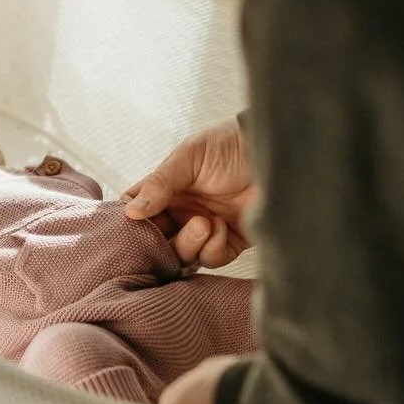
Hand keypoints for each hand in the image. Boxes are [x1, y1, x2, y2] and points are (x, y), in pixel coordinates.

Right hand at [122, 115, 255, 266]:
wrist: (274, 153)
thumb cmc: (228, 145)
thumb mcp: (187, 157)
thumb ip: (158, 184)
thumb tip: (130, 212)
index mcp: (166, 191)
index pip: (137, 213)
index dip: (130, 223)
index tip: (131, 225)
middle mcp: (182, 213)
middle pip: (157, 242)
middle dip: (161, 241)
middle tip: (175, 225)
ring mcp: (205, 229)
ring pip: (182, 255)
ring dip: (189, 243)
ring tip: (204, 222)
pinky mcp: (230, 242)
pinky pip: (211, 259)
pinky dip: (212, 247)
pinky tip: (221, 225)